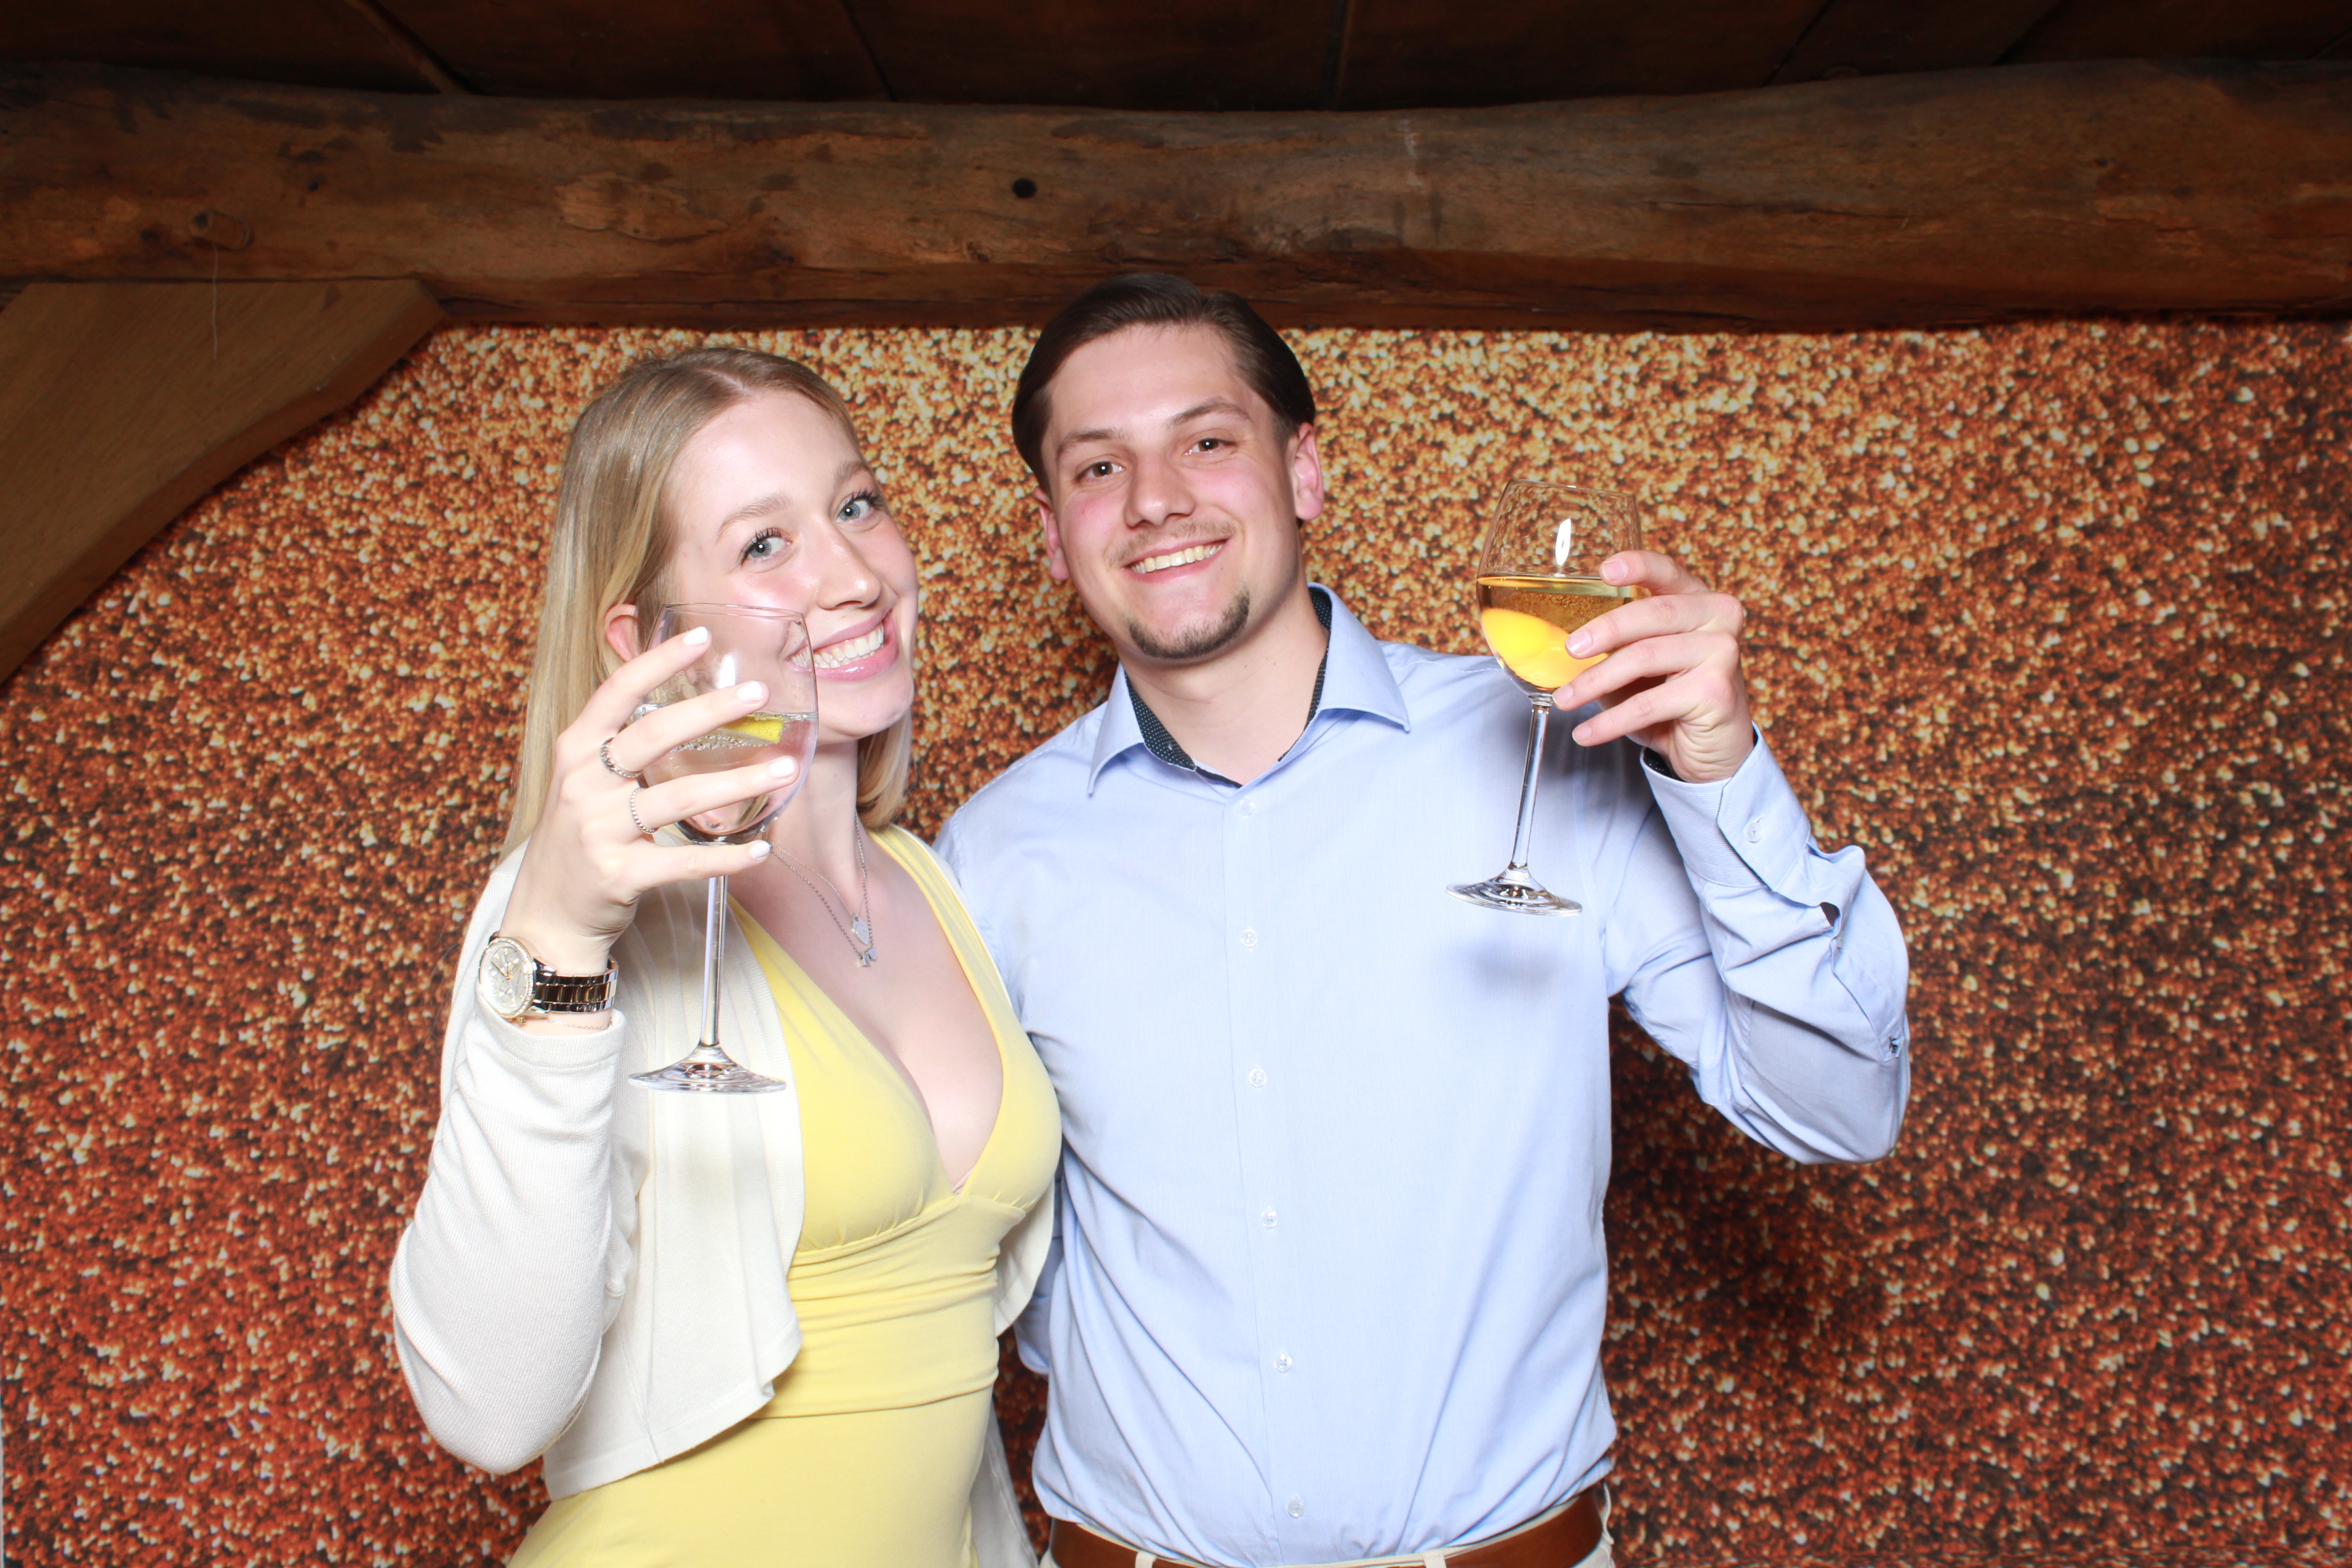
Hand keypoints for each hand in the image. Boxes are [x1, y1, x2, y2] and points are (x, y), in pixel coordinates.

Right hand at [499, 626, 796, 977]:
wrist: (548, 913)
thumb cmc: (579, 836)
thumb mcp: (585, 780)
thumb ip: (622, 744)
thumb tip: (689, 703)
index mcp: (575, 750)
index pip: (615, 692)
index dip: (657, 661)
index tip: (702, 636)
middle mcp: (582, 784)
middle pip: (652, 735)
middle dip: (709, 710)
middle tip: (756, 693)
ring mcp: (598, 829)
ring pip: (678, 798)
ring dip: (737, 783)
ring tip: (783, 770)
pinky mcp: (619, 873)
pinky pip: (684, 861)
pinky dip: (727, 857)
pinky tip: (761, 849)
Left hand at [1558, 550, 1753, 783]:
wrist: (1714, 743)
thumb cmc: (1673, 695)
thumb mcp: (1644, 661)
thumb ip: (1618, 643)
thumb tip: (1560, 642)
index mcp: (1697, 599)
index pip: (1667, 571)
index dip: (1637, 566)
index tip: (1605, 571)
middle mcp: (1717, 617)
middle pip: (1653, 613)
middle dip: (1604, 630)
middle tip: (1570, 649)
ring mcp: (1722, 653)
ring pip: (1645, 657)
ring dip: (1596, 682)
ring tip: (1565, 699)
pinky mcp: (1715, 692)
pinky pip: (1648, 704)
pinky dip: (1610, 721)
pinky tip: (1586, 733)